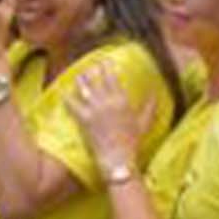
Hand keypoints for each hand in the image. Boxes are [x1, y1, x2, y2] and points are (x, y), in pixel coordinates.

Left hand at [64, 60, 156, 174]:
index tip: (104, 61)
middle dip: (93, 71)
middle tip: (90, 66)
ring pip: (85, 90)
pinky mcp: (85, 120)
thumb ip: (150, 106)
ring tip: (78, 75)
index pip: (112, 79)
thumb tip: (155, 93)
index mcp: (122, 100)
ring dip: (81, 81)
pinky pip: (73, 106)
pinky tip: (63, 93)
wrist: (118, 157)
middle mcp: (107, 102)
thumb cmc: (133, 141)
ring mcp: (95, 110)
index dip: (107, 68)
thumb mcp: (145, 123)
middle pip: (97, 81)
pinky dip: (68, 99)